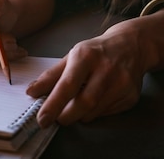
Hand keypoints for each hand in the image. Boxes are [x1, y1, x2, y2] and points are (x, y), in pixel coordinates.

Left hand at [26, 19, 147, 125]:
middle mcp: (106, 68)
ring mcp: (121, 83)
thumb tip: (31, 92)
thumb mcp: (72, 56)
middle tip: (58, 117)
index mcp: (87, 55)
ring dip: (80, 114)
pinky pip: (106, 114)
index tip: (42, 118)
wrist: (132, 45)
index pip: (68, 85)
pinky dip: (95, 112)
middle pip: (83, 103)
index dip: (53, 104)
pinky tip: (97, 98)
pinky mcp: (130, 96)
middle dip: (66, 116)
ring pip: (94, 112)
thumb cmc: (97, 51)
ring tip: (79, 101)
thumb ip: (51, 75)